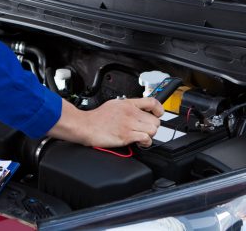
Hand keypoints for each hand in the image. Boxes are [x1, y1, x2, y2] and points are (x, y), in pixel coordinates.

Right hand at [47, 96, 163, 147]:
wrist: (85, 125)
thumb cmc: (97, 117)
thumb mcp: (113, 104)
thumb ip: (127, 106)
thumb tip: (138, 109)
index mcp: (127, 103)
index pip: (152, 102)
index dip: (159, 109)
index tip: (158, 114)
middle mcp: (130, 112)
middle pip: (155, 120)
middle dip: (151, 127)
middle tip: (144, 129)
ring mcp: (128, 124)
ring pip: (153, 130)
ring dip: (149, 135)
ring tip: (141, 136)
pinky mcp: (126, 135)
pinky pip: (146, 139)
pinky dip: (145, 143)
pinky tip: (138, 142)